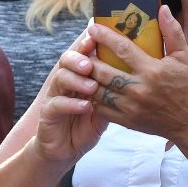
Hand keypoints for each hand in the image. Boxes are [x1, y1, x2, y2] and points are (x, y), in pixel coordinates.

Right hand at [30, 32, 109, 164]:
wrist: (64, 149)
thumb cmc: (86, 125)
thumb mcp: (104, 106)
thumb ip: (114, 90)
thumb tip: (140, 72)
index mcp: (79, 76)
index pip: (82, 54)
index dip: (87, 44)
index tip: (96, 38)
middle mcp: (65, 82)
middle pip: (67, 60)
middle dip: (80, 58)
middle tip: (92, 63)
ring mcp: (55, 96)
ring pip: (60, 78)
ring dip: (77, 80)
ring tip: (92, 86)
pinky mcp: (48, 114)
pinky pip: (56, 104)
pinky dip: (71, 104)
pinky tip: (84, 106)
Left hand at [85, 6, 187, 144]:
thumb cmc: (187, 86)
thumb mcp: (184, 57)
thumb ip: (172, 31)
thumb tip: (163, 8)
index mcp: (152, 71)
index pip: (123, 49)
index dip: (105, 37)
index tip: (92, 28)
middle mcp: (139, 89)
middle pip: (104, 72)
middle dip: (89, 59)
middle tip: (82, 49)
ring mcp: (131, 107)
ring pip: (98, 91)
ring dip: (87, 78)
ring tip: (82, 67)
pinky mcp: (127, 121)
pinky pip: (101, 108)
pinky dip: (92, 97)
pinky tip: (90, 87)